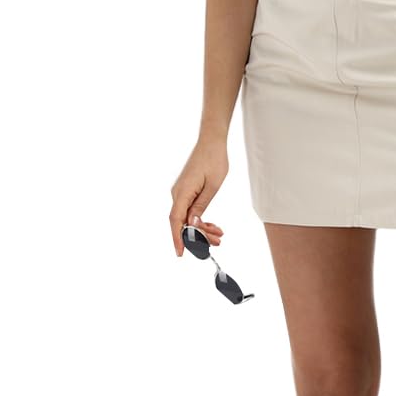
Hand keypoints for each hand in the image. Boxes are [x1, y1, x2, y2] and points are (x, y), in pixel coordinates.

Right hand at [170, 139, 229, 255]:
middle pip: (182, 222)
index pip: (176, 220)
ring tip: (219, 235)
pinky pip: (189, 210)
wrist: (212, 142)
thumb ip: (200, 207)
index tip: (181, 253)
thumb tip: (191, 225)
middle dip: (198, 235)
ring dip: (201, 228)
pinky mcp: (186, 191)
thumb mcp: (212, 187)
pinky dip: (200, 219)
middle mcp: (177, 193)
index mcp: (182, 192)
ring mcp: (181, 192)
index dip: (177, 238)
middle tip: (216, 242)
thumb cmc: (214, 160)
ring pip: (187, 218)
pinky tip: (212, 225)